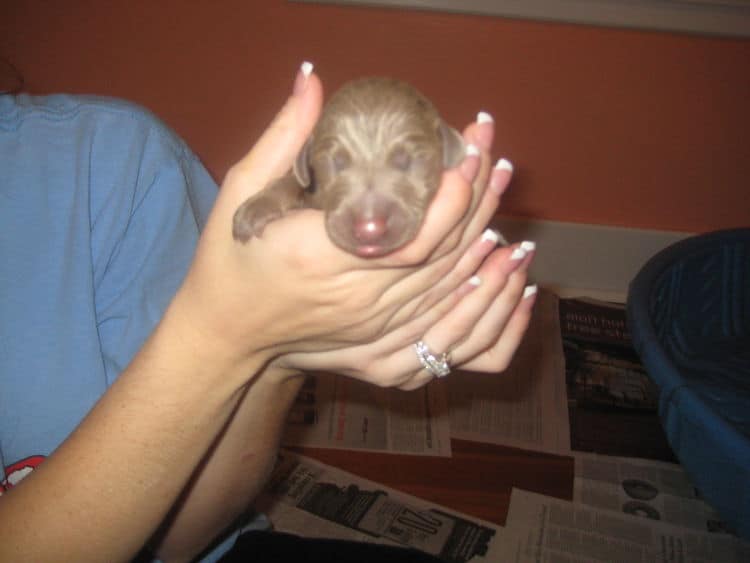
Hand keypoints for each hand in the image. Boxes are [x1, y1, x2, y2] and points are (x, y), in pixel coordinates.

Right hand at [174, 63, 515, 382]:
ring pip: (447, 282)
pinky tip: (490, 242)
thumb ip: (281, 137)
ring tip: (500, 184)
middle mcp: (355, 296)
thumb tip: (312, 79)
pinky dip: (469, 275)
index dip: (451, 199)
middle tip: (492, 154)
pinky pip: (439, 308)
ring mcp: (372, 322)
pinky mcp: (380, 339)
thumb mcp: (240, 192)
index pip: (410, 235)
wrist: (228, 332)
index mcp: (320, 257)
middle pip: (440, 254)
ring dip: (482, 234)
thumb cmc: (230, 260)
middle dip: (477, 201)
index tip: (468, 154)